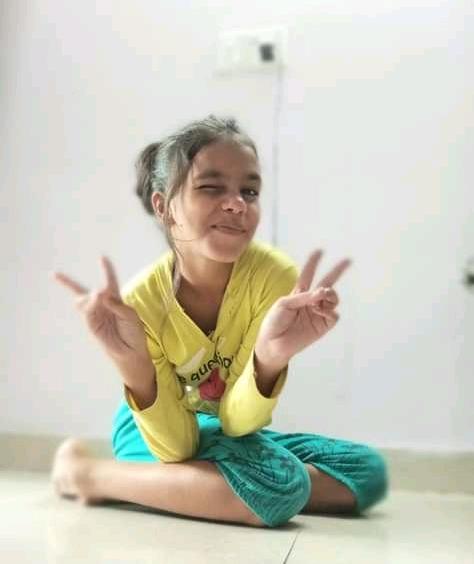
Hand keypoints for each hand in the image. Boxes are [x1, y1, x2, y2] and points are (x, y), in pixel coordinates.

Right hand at [52, 256, 149, 362]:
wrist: (131, 350)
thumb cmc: (133, 332)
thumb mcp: (130, 315)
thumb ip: (116, 303)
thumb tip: (99, 293)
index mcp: (115, 299)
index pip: (110, 281)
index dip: (106, 269)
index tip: (102, 257)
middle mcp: (103, 304)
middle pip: (82, 290)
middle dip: (67, 283)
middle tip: (54, 275)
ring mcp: (95, 314)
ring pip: (83, 300)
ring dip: (90, 296)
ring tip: (98, 295)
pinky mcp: (91, 324)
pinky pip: (86, 311)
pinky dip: (90, 304)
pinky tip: (96, 299)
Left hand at [256, 250, 351, 366]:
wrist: (273, 344)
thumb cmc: (274, 322)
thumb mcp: (284, 304)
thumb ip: (303, 296)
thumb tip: (322, 292)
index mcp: (299, 294)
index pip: (308, 275)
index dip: (313, 263)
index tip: (319, 251)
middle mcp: (310, 302)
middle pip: (327, 283)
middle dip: (337, 271)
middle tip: (348, 260)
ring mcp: (318, 313)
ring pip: (333, 298)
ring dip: (330, 294)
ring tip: (322, 296)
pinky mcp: (322, 326)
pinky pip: (333, 315)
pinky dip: (329, 310)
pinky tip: (320, 311)